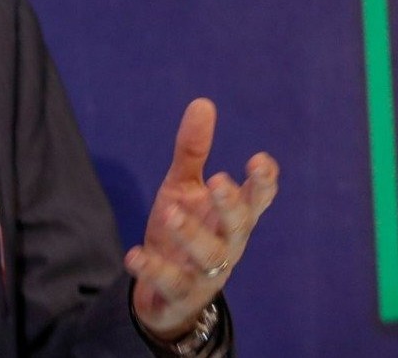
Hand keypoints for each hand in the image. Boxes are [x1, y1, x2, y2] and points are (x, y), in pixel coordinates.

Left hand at [126, 98, 278, 341]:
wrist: (166, 295)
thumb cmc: (184, 231)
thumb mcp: (184, 188)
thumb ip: (193, 151)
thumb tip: (203, 102)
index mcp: (231, 217)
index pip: (257, 199)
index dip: (263, 182)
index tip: (260, 160)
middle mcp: (226, 244)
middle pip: (239, 225)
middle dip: (232, 204)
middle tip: (221, 180)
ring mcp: (206, 271)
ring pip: (208, 254)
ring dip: (191, 233)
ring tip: (170, 211)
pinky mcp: (179, 293)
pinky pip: (170, 283)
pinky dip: (153, 269)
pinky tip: (134, 254)